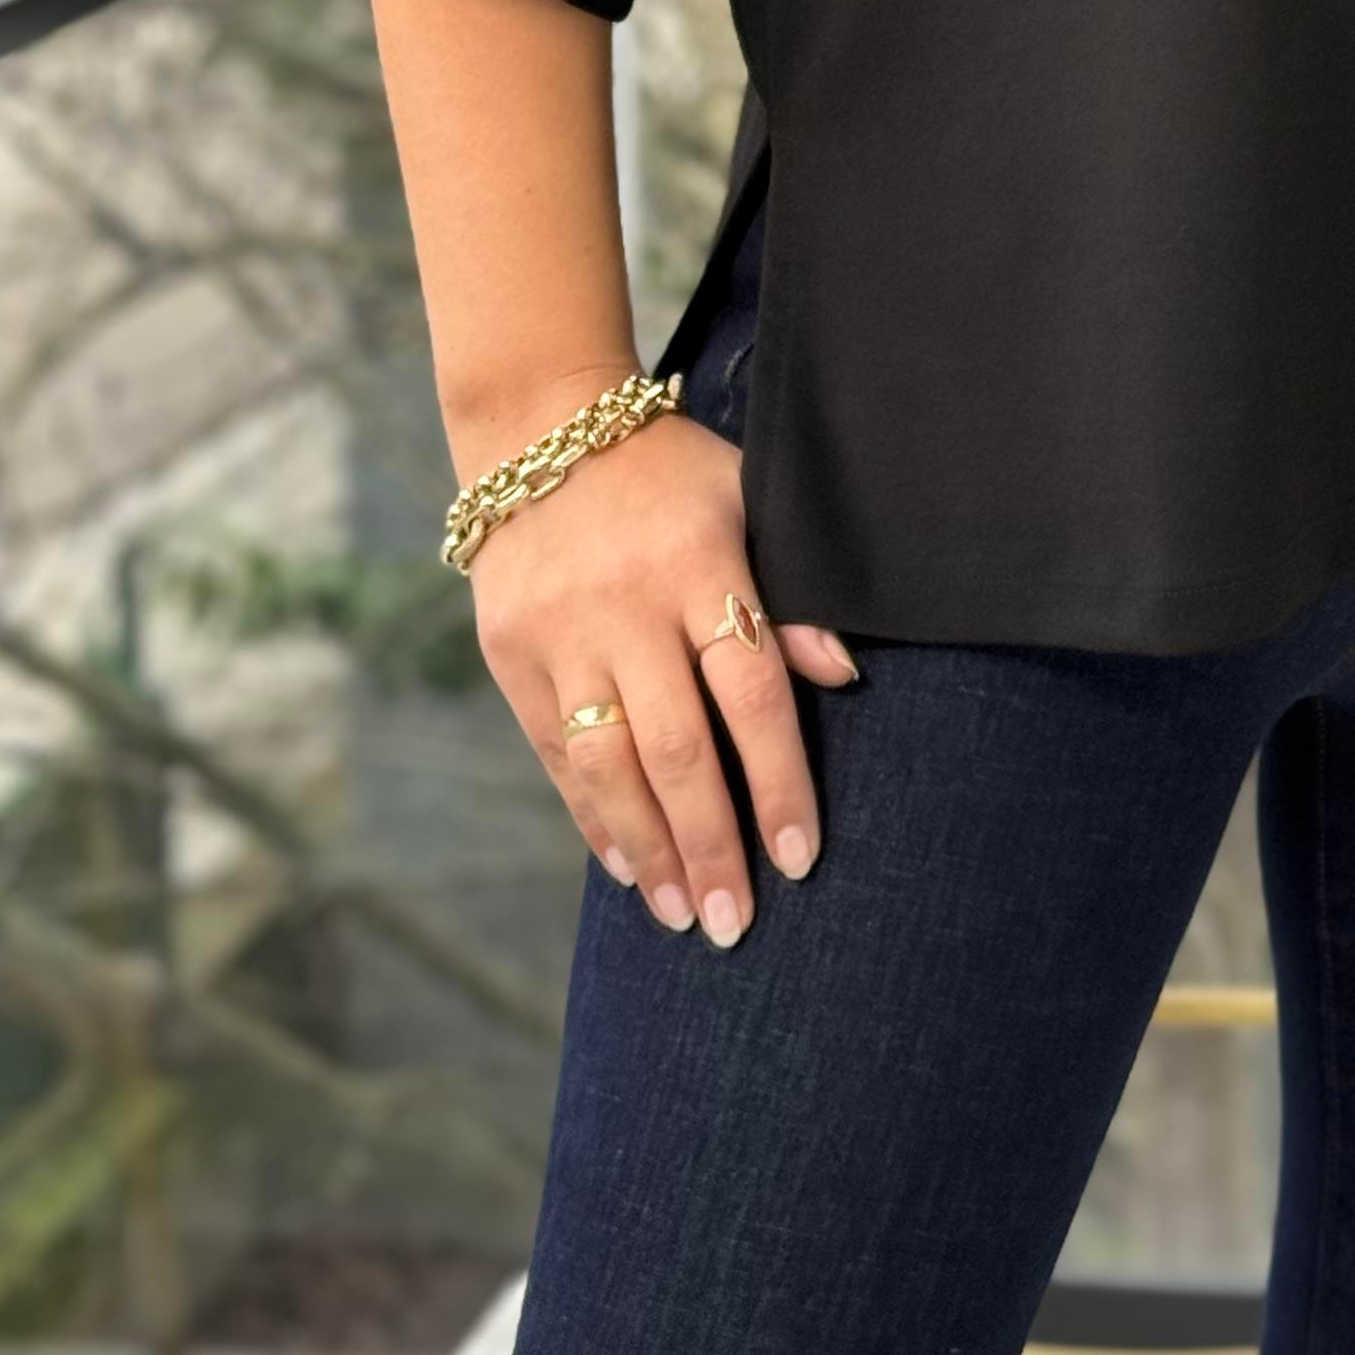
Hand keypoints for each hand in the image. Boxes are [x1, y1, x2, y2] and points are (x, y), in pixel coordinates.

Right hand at [463, 406, 858, 944]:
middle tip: (736, 923)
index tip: (802, 855)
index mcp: (701, 564)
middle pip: (677, 746)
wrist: (540, 430)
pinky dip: (591, 814)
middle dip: (711, 843)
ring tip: (680, 915)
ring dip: (648, 849)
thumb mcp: (747, 501)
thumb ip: (792, 592)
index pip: (751, 693)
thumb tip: (844, 676)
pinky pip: (553, 752)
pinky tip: (624, 864)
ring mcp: (562, 634)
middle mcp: (628, 607)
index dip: (779, 779)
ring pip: (607, 762)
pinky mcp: (510, 654)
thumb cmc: (671, 473)